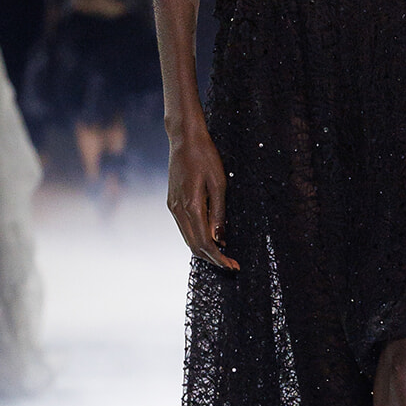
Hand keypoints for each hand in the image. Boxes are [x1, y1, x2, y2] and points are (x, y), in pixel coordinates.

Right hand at [167, 124, 238, 269]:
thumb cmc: (205, 156)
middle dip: (213, 259)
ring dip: (205, 250)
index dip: (219, 258)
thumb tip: (220, 239)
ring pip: (188, 238)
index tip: (232, 266)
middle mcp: (178, 210)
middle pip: (194, 245)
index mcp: (191, 206)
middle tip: (231, 265)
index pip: (204, 243)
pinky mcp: (172, 202)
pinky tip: (210, 238)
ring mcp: (173, 206)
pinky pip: (184, 227)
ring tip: (224, 256)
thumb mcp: (219, 183)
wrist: (184, 139)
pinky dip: (197, 237)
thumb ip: (219, 213)